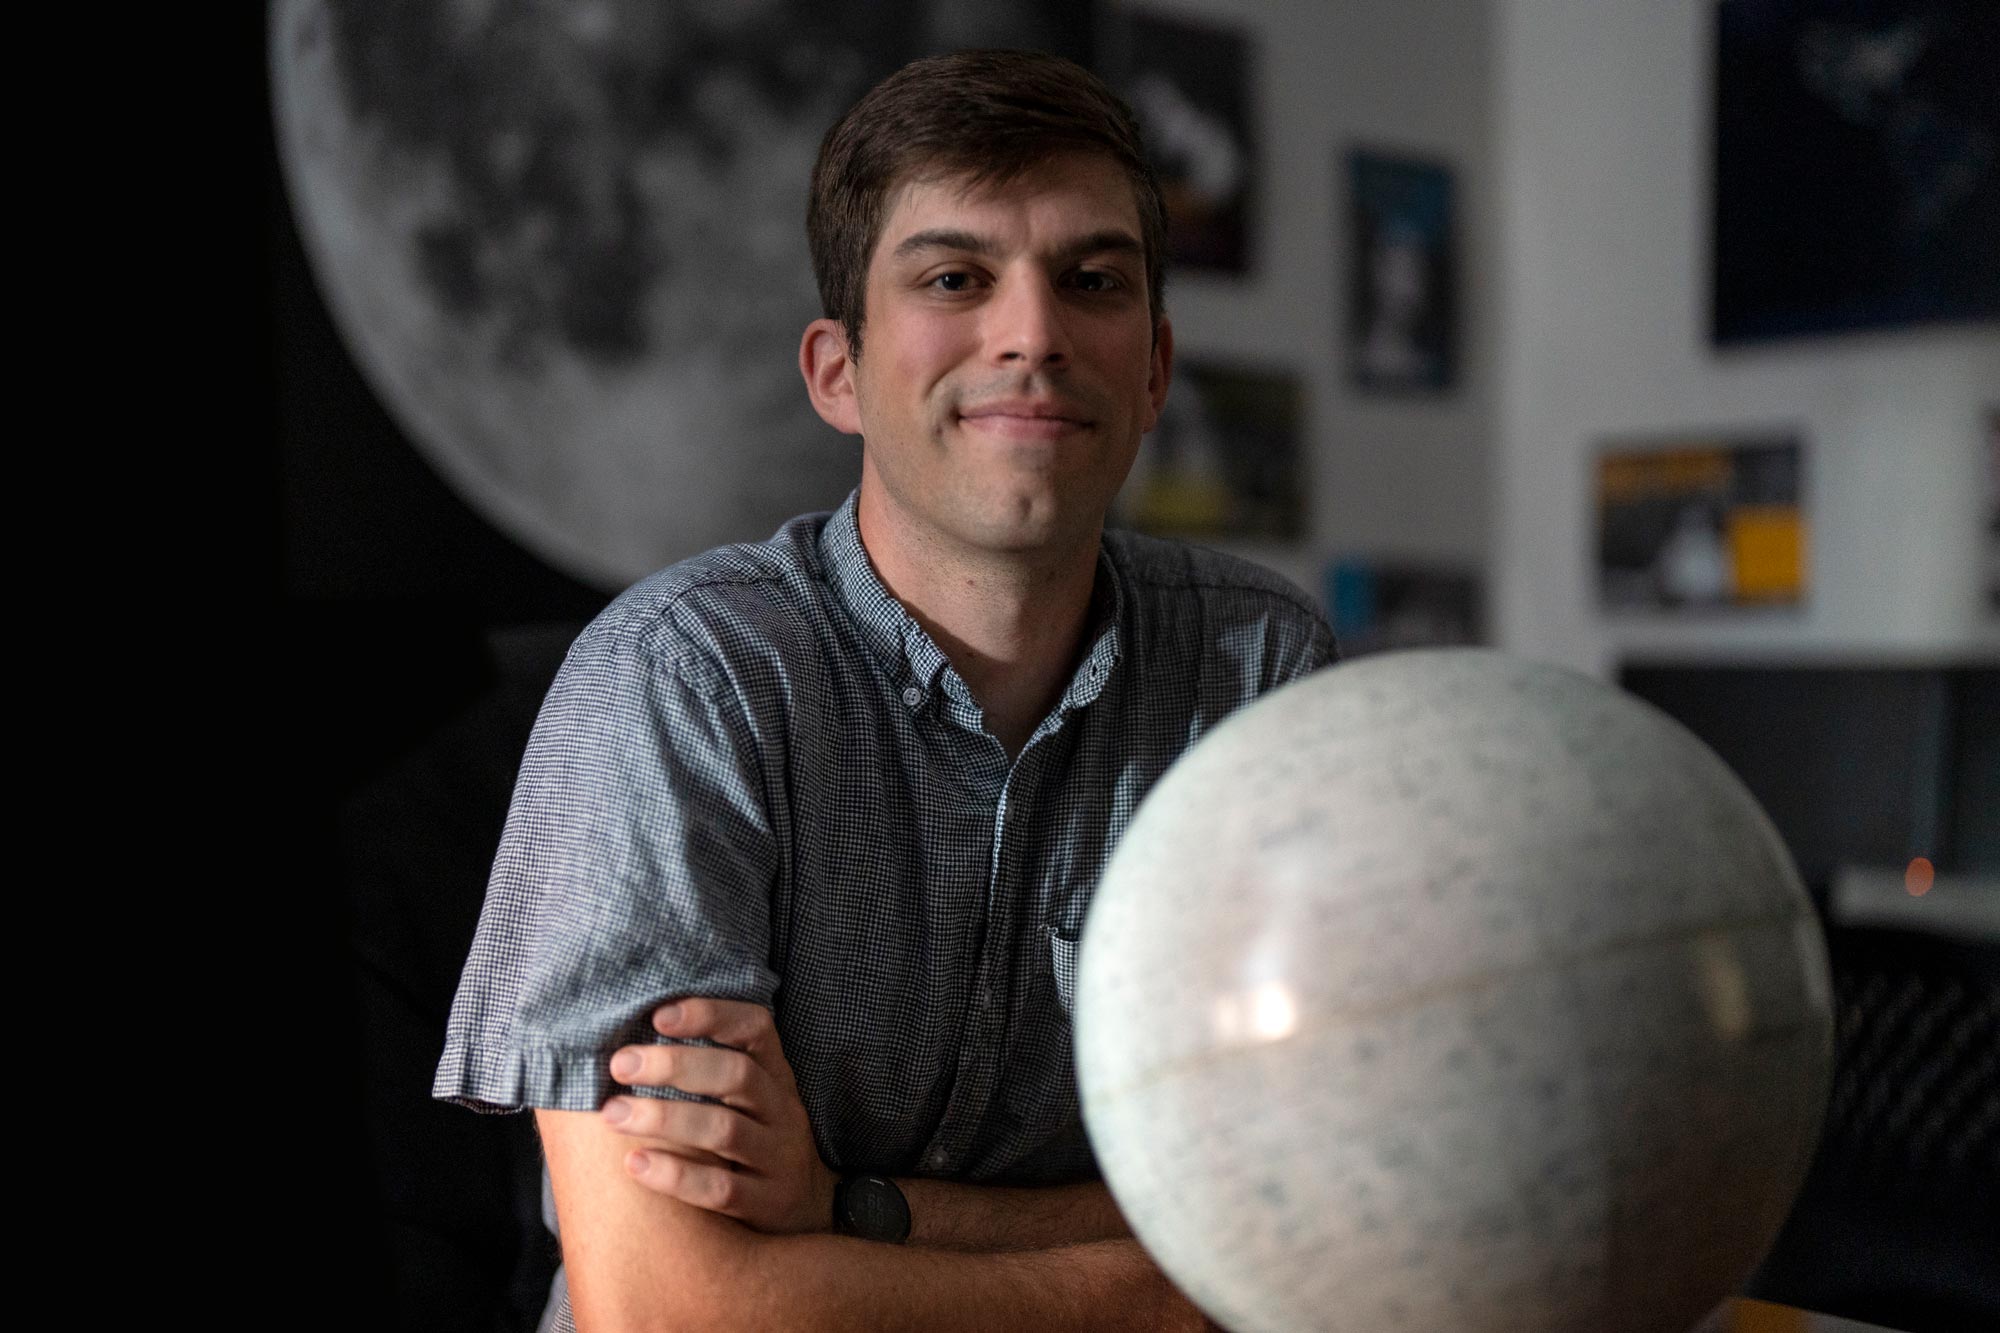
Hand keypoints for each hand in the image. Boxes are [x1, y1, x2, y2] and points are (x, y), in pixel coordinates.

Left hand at [601, 998, 837, 1234]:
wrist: (803, 1207)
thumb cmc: (753, 1138)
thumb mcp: (749, 1098)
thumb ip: (707, 1068)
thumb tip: (631, 1042)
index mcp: (775, 1074)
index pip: (755, 1028)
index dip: (711, 1015)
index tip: (658, 1016)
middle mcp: (782, 1110)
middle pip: (736, 1075)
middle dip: (675, 1065)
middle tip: (620, 1064)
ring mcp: (778, 1158)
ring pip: (724, 1130)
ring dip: (665, 1118)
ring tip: (612, 1114)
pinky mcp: (766, 1203)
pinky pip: (720, 1189)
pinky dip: (676, 1175)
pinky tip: (635, 1163)